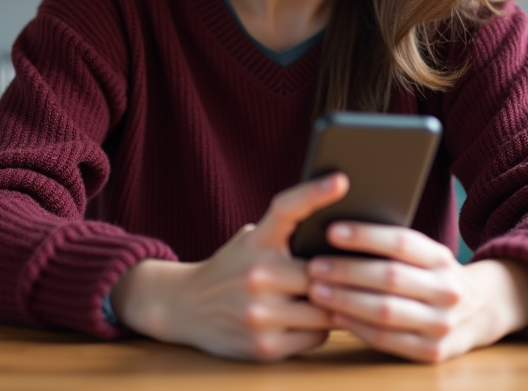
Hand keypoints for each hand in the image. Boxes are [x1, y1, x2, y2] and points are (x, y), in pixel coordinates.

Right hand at [111, 173, 348, 361]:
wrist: (185, 306)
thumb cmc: (232, 269)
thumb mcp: (250, 241)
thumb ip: (287, 235)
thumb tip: (342, 233)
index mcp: (256, 241)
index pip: (286, 209)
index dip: (314, 193)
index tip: (340, 180)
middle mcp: (256, 275)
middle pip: (323, 274)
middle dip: (334, 279)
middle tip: (338, 277)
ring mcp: (258, 313)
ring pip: (325, 310)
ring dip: (329, 307)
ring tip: (316, 300)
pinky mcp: (264, 347)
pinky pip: (317, 337)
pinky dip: (317, 330)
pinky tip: (301, 321)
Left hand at [305, 223, 527, 363]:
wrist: (480, 312)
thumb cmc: (432, 276)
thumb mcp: (425, 255)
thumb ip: (392, 247)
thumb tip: (336, 233)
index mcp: (442, 258)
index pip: (402, 242)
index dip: (365, 236)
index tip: (331, 230)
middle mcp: (448, 290)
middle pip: (390, 277)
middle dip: (347, 271)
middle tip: (313, 266)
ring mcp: (443, 324)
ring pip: (386, 311)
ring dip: (345, 301)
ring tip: (316, 291)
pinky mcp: (434, 352)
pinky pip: (388, 340)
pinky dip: (358, 328)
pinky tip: (335, 317)